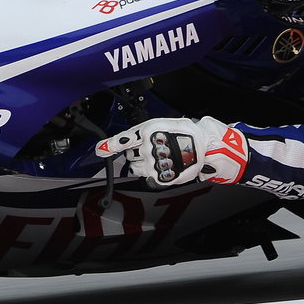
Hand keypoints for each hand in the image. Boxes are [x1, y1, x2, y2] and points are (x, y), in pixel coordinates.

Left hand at [95, 117, 248, 186]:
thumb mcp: (159, 125)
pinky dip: (153, 173)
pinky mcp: (161, 176)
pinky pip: (148, 178)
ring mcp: (156, 163)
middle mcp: (150, 148)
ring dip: (145, 164)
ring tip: (162, 156)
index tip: (100, 150)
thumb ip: (137, 134)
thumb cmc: (182, 133)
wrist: (204, 145)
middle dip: (138, 153)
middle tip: (156, 148)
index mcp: (149, 132)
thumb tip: (116, 143)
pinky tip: (164, 165)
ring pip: (137, 168)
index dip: (110, 145)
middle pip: (130, 156)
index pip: (124, 140)